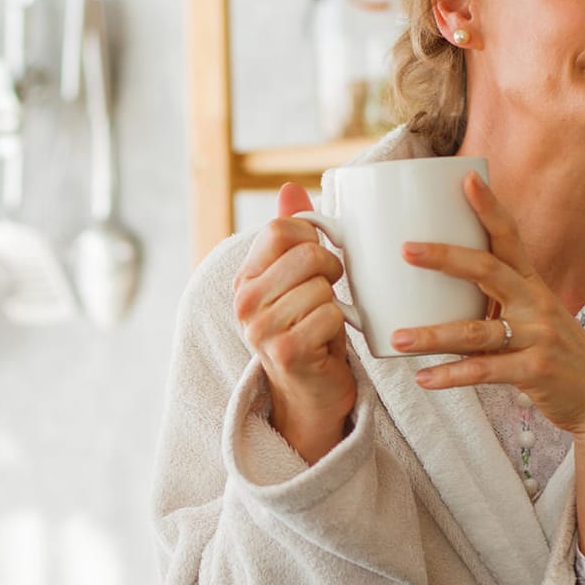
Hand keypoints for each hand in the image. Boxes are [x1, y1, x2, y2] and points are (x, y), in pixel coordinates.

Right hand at [233, 183, 355, 463]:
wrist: (310, 395)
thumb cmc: (310, 331)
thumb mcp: (298, 280)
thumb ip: (293, 236)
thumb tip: (291, 188)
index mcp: (246, 277)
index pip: (283, 229)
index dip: (314, 239)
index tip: (318, 263)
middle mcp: (244, 301)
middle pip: (307, 254)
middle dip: (331, 271)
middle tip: (328, 295)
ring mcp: (260, 328)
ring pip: (322, 287)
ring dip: (336, 304)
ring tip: (325, 323)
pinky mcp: (284, 351)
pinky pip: (330, 316)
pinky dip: (340, 328)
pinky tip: (328, 343)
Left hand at [392, 174, 584, 437]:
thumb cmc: (554, 353)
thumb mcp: (533, 317)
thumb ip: (496, 301)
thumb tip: (439, 288)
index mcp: (532, 284)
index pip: (510, 237)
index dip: (490, 208)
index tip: (466, 178)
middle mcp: (536, 303)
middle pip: (488, 270)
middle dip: (445, 257)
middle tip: (406, 249)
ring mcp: (538, 336)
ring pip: (477, 331)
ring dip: (433, 335)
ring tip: (397, 338)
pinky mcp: (537, 371)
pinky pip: (486, 371)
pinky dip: (452, 375)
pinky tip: (423, 378)